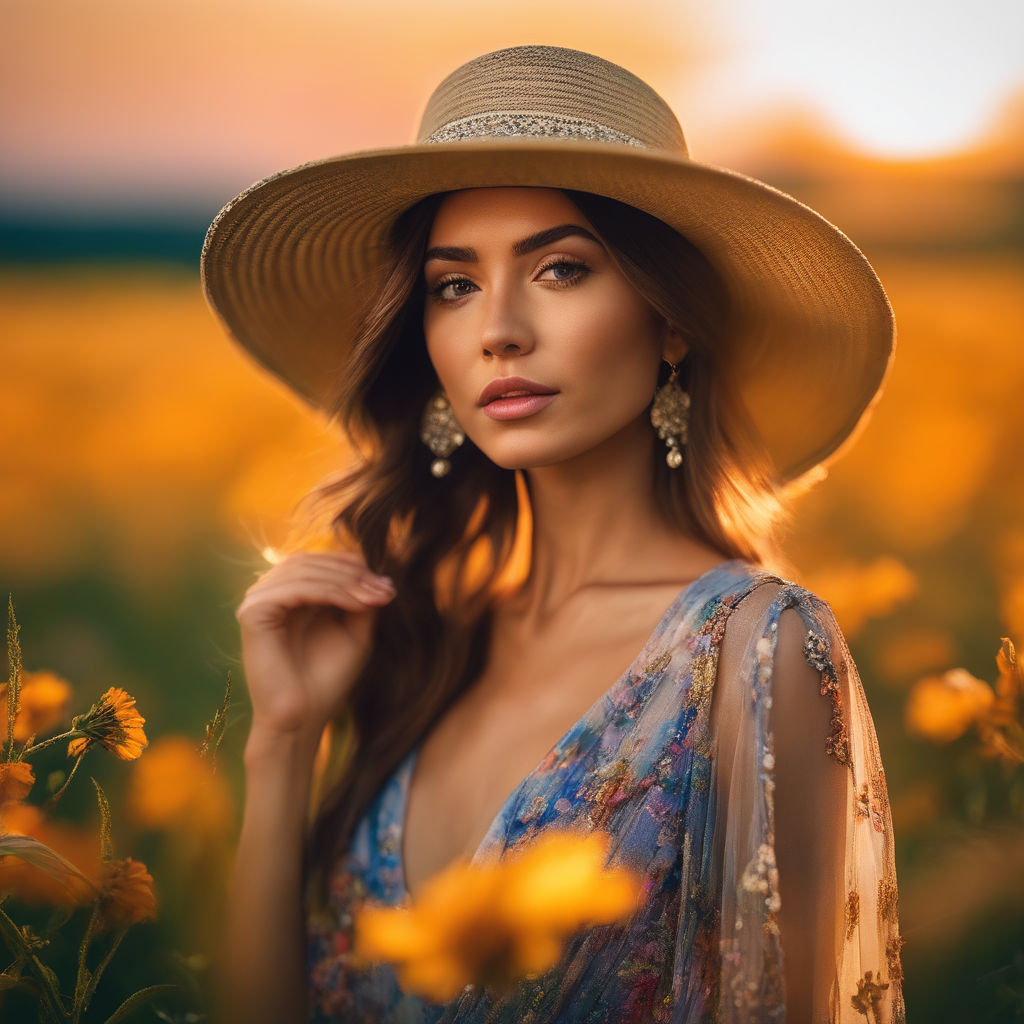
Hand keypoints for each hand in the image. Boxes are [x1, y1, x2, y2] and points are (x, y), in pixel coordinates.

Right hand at [235, 551, 395, 742]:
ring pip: (305, 570)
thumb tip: (379, 571)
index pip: (319, 561)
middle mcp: (268, 593)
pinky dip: (331, 592)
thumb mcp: (354, 631)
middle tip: (386, 589)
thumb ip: (360, 599)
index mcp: (287, 595)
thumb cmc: (327, 681)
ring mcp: (256, 601)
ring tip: (377, 597)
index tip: (388, 583)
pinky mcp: (252, 613)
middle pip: (312, 561)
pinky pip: (296, 589)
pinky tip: (358, 605)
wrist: (302, 722)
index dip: (353, 565)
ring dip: (347, 581)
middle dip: (354, 573)